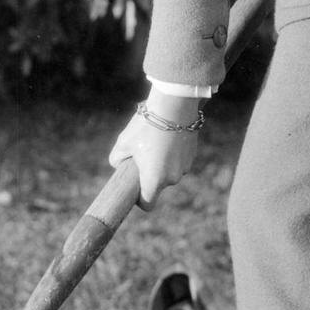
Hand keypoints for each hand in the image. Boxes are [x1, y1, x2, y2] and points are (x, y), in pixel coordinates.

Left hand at [108, 95, 200, 210]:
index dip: (140, 200)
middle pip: (158, 185)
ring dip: (162, 163)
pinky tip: (167, 137)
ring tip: (155, 142)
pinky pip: (178, 161)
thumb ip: (117, 159)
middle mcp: (172, 178)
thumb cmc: (145, 126)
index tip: (135, 188)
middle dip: (149, 174)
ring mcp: (184, 167)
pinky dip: (172, 154)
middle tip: (141, 155)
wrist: (174, 105)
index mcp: (154, 180)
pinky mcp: (192, 155)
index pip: (148, 204)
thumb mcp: (123, 142)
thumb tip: (118, 164)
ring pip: (169, 172)